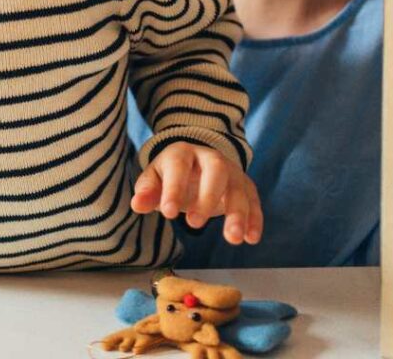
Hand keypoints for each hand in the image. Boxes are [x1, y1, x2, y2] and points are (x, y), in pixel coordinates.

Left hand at [130, 142, 262, 244]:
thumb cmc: (171, 177)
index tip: (167, 213)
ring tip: (232, 239)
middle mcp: (210, 157)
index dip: (173, 188)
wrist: (196, 165)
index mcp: (182, 153)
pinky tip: (251, 239)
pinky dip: (255, 219)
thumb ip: (147, 191)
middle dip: (207, 196)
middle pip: (216, 169)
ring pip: (238, 187)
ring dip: (237, 213)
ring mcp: (231, 170)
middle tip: (194, 225)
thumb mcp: (155, 180)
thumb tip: (137, 204)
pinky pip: (254, 200)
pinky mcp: (246, 185)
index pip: (178, 166)